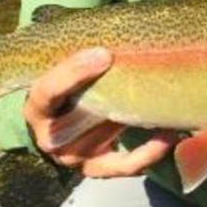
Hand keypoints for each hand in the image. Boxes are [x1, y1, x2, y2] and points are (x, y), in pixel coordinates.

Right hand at [24, 47, 177, 176]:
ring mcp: (75, 157)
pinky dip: (149, 152)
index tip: (103, 54)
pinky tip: (169, 134)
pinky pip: (125, 165)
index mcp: (37, 108)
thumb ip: (79, 55)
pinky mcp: (97, 169)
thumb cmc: (66, 87)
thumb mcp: (61, 70)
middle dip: (113, 94)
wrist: (61, 124)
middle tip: (147, 72)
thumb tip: (109, 37)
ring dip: (137, 118)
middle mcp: (51, 138)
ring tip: (168, 102)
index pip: (47, 92)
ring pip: (107, 138)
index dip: (72, 73)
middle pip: (81, 117)